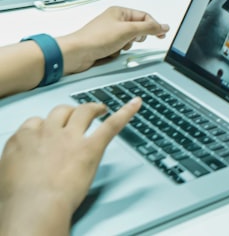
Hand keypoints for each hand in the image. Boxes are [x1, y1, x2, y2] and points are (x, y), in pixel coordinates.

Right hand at [0, 99, 141, 234]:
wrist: (35, 205)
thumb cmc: (18, 199)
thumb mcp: (7, 174)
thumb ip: (18, 162)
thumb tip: (24, 165)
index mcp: (23, 140)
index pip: (36, 123)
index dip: (45, 125)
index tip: (49, 129)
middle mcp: (48, 133)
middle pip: (61, 112)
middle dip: (69, 112)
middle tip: (76, 115)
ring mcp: (71, 137)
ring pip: (83, 111)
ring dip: (92, 108)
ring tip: (100, 108)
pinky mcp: (91, 146)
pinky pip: (112, 125)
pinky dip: (126, 112)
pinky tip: (135, 104)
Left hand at [57, 7, 168, 74]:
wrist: (76, 54)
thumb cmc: (95, 39)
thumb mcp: (128, 31)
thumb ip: (149, 28)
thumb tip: (163, 26)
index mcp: (119, 11)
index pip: (144, 17)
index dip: (153, 26)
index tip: (161, 34)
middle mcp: (114, 21)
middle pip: (137, 29)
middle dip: (136, 37)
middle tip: (131, 40)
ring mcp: (110, 33)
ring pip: (129, 40)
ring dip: (126, 45)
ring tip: (117, 46)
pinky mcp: (105, 45)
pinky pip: (120, 48)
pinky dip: (118, 52)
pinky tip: (110, 52)